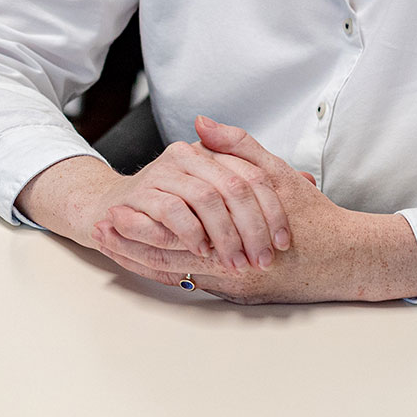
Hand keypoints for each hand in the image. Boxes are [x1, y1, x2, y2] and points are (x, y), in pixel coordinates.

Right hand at [85, 127, 293, 275]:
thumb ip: (257, 185)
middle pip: (234, 187)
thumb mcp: (219, 191)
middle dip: (252, 229)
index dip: (272, 212)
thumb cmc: (170, 204)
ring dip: (225, 236)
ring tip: (235, 262)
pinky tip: (202, 252)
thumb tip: (306, 179)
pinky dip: (192, 234)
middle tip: (261, 261)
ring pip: (206, 199)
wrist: (110, 208)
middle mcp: (189, 155)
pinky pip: (173, 211)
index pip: (254, 176)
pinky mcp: (141, 192)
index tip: (282, 243)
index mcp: (212, 153)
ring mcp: (163, 172)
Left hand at [100, 116, 416, 303]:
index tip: (110, 212)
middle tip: (98, 233)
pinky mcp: (240, 292)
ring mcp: (235, 283)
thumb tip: (201, 123)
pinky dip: (169, 270)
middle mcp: (232, 266)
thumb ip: (237, 146)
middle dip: (131, 246)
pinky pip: (196, 280)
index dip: (141, 224)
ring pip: (179, 273)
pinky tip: (144, 262)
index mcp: (237, 234)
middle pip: (169, 259)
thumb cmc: (314, 216)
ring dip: (143, 260)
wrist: (348, 260)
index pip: (176, 234)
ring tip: (109, 247)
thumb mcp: (277, 174)